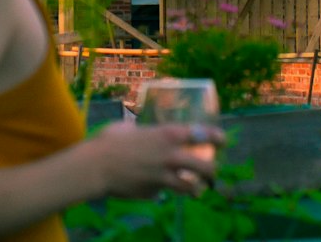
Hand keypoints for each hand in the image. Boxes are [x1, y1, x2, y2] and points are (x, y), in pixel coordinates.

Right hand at [92, 121, 223, 197]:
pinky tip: (159, 186)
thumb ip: (143, 132)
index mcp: (168, 135)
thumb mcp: (131, 128)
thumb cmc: (111, 140)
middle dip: (213, 171)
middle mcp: (172, 156)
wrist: (98, 166)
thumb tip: (141, 132)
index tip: (222, 140)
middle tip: (211, 172)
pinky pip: (167, 192)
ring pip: (193, 187)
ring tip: (196, 187)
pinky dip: (167, 190)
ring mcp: (165, 177)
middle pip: (206, 167)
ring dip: (196, 188)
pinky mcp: (156, 192)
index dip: (217, 137)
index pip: (202, 134)